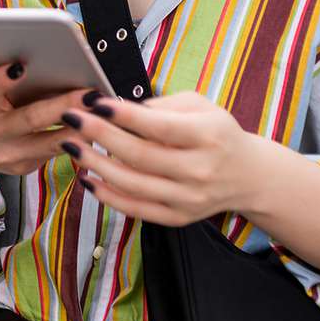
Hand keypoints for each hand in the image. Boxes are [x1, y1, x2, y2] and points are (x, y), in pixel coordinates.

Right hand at [0, 63, 88, 175]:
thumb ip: (11, 82)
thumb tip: (56, 65)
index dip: (2, 79)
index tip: (20, 66)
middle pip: (31, 118)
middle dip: (65, 105)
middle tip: (92, 94)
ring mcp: (6, 154)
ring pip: (51, 142)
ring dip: (81, 127)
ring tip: (104, 112)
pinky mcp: (21, 168)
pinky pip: (55, 152)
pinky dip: (76, 139)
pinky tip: (95, 128)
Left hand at [61, 90, 269, 224]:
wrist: (248, 176)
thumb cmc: (217, 133)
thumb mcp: (200, 106)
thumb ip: (162, 105)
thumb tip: (119, 109)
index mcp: (209, 136)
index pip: (160, 126)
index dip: (125, 116)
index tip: (95, 103)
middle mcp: (200, 170)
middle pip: (140, 155)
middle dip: (100, 135)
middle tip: (72, 119)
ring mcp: (189, 198)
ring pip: (133, 184)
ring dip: (95, 164)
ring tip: (71, 146)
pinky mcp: (179, 218)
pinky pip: (136, 210)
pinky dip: (108, 196)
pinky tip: (87, 179)